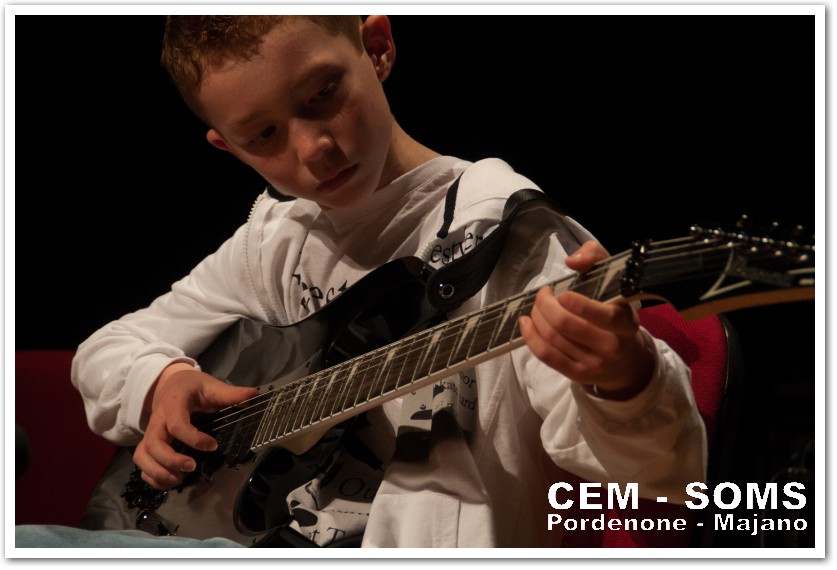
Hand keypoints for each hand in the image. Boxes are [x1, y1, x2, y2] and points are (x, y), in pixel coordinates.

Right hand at [133, 363, 257, 488]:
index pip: (177, 424)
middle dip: (170, 460)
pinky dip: (151, 475)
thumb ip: (230, 394)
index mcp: (173, 404)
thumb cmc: (192, 386)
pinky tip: (171, 481)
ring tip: (179, 480)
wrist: (170, 383)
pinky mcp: (149, 443)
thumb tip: (252, 396)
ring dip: (158, 472)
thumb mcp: (211, 386)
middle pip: (153, 444)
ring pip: (143, 455)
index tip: (213, 445)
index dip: (193, 438)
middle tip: (192, 467)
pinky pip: (142, 462)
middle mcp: (158, 420)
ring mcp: (151, 433)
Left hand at [518, 241, 654, 399]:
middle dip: (545, 305)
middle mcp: (612, 346)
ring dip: (537, 317)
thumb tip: (572, 261)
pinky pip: (547, 355)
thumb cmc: (616, 313)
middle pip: (566, 325)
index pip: (602, 315)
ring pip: (553, 338)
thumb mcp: (615, 281)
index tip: (560, 291)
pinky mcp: (578, 374)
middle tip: (543, 294)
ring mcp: (594, 363)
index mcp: (625, 323)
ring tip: (537, 307)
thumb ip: (596, 258)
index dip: (575, 302)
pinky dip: (531, 337)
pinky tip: (526, 323)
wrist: (628, 361)